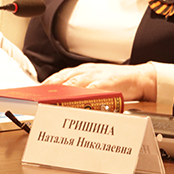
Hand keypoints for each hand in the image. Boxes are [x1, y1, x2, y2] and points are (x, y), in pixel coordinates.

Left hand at [42, 63, 156, 101]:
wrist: (140, 78)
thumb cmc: (117, 82)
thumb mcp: (95, 82)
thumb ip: (79, 88)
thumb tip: (60, 99)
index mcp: (83, 71)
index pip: (60, 76)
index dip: (45, 85)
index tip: (32, 93)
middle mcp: (87, 71)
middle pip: (63, 79)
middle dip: (49, 89)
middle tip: (37, 99)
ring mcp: (97, 76)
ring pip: (73, 83)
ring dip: (59, 92)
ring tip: (48, 101)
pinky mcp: (107, 83)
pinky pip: (91, 89)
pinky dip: (80, 95)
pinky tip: (72, 101)